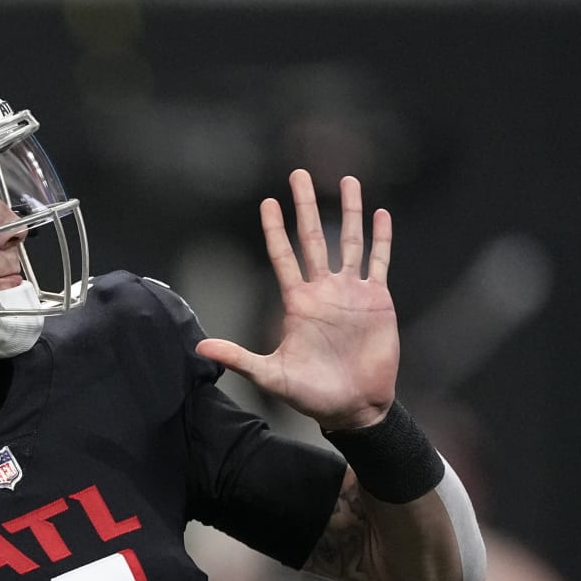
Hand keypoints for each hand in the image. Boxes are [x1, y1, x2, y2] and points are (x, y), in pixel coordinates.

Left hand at [196, 170, 398, 430]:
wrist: (354, 406)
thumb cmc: (311, 394)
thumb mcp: (270, 376)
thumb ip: (238, 358)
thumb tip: (199, 348)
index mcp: (297, 303)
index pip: (283, 257)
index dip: (275, 230)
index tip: (267, 203)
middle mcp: (323, 291)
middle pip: (313, 238)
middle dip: (305, 206)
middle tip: (298, 174)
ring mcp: (351, 292)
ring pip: (349, 241)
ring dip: (349, 211)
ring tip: (347, 180)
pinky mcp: (378, 300)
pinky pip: (379, 262)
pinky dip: (381, 238)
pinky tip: (381, 213)